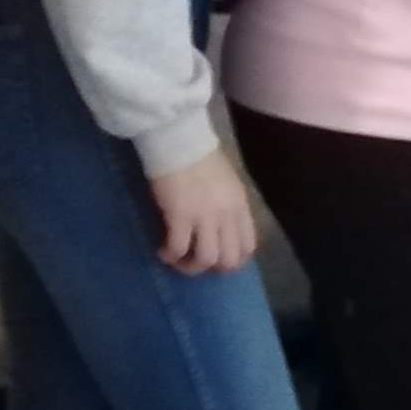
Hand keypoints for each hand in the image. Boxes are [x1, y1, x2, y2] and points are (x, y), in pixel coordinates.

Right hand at [149, 144, 260, 274]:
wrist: (180, 140)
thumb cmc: (201, 158)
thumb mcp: (227, 184)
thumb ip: (229, 207)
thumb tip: (220, 230)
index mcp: (240, 206)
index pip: (247, 246)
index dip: (233, 260)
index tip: (217, 260)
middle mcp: (227, 215)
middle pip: (229, 259)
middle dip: (212, 269)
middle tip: (196, 263)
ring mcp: (204, 216)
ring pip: (206, 259)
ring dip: (190, 267)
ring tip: (177, 260)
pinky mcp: (180, 216)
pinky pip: (178, 248)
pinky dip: (170, 255)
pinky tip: (162, 251)